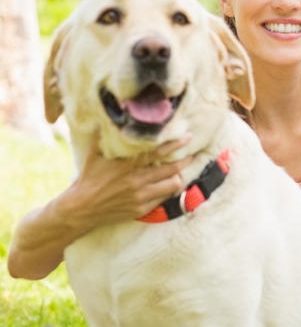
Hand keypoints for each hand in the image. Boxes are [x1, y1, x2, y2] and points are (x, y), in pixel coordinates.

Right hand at [64, 134, 194, 226]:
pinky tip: (169, 184)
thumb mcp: (95, 154)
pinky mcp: (142, 209)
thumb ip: (105, 136)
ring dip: (179, 176)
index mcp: (126, 165)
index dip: (175, 144)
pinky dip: (168, 190)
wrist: (82, 208)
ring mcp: (140, 196)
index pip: (157, 152)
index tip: (188, 137)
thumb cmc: (89, 177)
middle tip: (193, 153)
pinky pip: (164, 198)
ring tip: (181, 170)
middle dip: (186, 160)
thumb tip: (112, 117)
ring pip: (172, 185)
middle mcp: (136, 181)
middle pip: (172, 169)